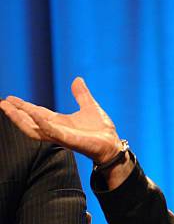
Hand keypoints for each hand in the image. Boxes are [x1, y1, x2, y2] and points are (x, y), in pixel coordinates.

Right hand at [0, 77, 120, 163]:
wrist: (112, 144)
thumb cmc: (100, 130)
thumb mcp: (89, 106)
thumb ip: (81, 95)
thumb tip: (77, 79)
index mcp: (59, 122)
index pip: (36, 113)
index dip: (23, 106)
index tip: (9, 98)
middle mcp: (55, 129)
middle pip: (29, 121)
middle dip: (15, 113)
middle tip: (2, 103)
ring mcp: (60, 135)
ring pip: (33, 128)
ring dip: (20, 118)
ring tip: (8, 108)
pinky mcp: (67, 139)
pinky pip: (51, 131)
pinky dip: (41, 122)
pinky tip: (33, 113)